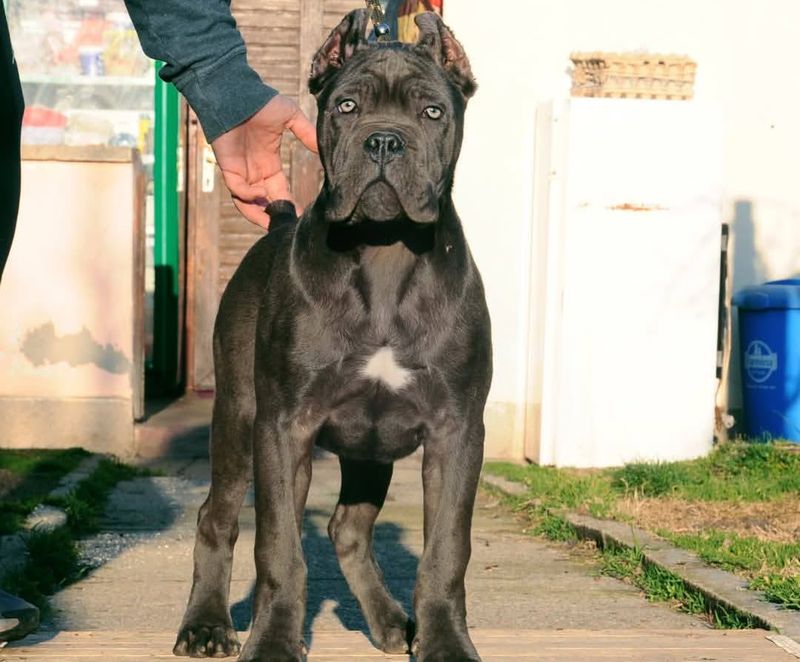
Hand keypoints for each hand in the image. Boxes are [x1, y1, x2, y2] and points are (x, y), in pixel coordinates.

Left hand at [211, 95, 317, 228]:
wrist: (236, 92)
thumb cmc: (261, 101)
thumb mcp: (291, 116)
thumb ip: (307, 133)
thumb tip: (324, 148)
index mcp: (269, 164)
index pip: (280, 193)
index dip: (290, 206)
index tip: (303, 216)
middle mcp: (255, 172)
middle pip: (266, 203)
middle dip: (277, 217)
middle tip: (291, 227)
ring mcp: (241, 171)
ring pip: (248, 203)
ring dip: (260, 215)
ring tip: (274, 222)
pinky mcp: (228, 167)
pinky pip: (237, 190)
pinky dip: (249, 195)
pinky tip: (262, 192)